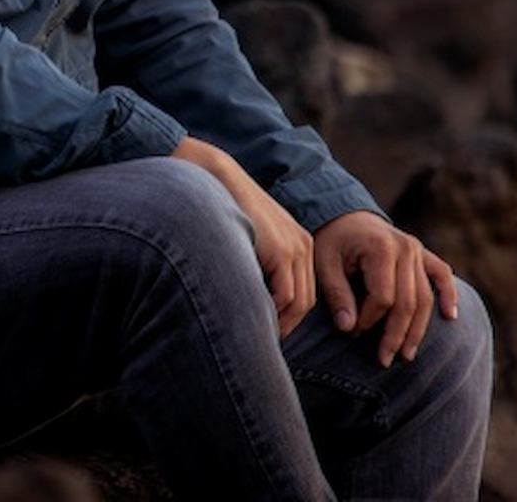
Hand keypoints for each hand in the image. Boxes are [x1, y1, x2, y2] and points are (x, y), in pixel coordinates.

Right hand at [173, 137, 315, 336]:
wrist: (213, 177)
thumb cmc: (220, 207)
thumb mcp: (247, 237)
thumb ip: (256, 261)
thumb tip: (249, 295)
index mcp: (297, 242)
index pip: (300, 292)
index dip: (284, 316)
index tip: (264, 329)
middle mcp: (302, 245)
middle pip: (304, 302)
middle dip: (285, 324)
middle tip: (262, 340)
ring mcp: (295, 248)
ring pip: (297, 304)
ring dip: (279, 323)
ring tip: (256, 334)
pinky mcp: (282, 251)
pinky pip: (286, 296)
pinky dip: (272, 312)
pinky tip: (251, 317)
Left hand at [313, 210, 458, 366]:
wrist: (343, 215)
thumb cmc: (331, 242)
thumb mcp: (324, 263)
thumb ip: (336, 294)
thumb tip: (348, 328)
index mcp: (380, 247)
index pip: (383, 297)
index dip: (369, 320)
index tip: (352, 331)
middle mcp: (405, 247)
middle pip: (408, 302)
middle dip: (396, 334)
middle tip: (385, 360)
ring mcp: (418, 249)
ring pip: (425, 297)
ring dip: (418, 329)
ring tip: (407, 355)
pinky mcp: (424, 253)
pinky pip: (441, 275)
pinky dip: (448, 295)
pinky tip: (450, 317)